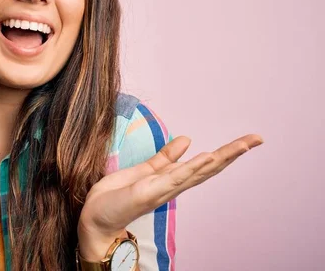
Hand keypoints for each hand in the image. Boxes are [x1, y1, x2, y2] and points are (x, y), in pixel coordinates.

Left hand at [77, 134, 263, 260]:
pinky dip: (192, 167)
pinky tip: (207, 157)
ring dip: (221, 157)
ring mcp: (163, 189)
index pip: (206, 162)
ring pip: (198, 171)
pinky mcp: (150, 191)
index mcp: (173, 178)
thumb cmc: (118, 197)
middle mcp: (173, 185)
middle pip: (210, 167)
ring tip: (243, 144)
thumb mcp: (146, 169)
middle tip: (258, 138)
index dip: (227, 151)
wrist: (96, 216)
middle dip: (234, 152)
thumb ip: (166, 156)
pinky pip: (174, 177)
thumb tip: (187, 139)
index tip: (249, 139)